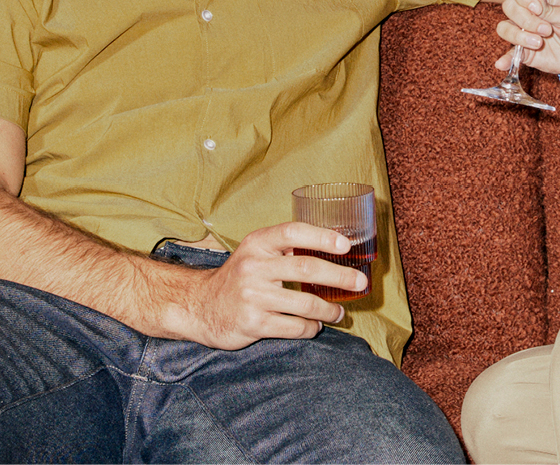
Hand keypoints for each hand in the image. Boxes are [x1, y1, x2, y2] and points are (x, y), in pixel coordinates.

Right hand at [169, 222, 367, 349]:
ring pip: (304, 304)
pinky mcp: (252, 323)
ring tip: (339, 312)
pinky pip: (293, 327)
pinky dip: (310, 328)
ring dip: (328, 309)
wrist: (199, 306)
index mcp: (257, 243)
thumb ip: (285, 248)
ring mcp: (252, 297)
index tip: (346, 245)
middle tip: (360, 282)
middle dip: (339, 276)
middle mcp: (253, 267)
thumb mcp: (255, 253)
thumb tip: (335, 246)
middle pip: (306, 269)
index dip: (322, 236)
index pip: (293, 232)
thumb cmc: (238, 277)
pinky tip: (315, 326)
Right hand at [495, 0, 559, 81]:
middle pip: (509, 6)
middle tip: (546, 30)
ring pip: (504, 28)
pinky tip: (503, 63)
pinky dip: (505, 58)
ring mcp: (525, 31)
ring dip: (518, 35)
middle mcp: (530, 11)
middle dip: (525, 18)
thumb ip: (550, 8)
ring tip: (539, 43)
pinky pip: (509, 53)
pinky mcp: (525, 51)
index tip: (537, 8)